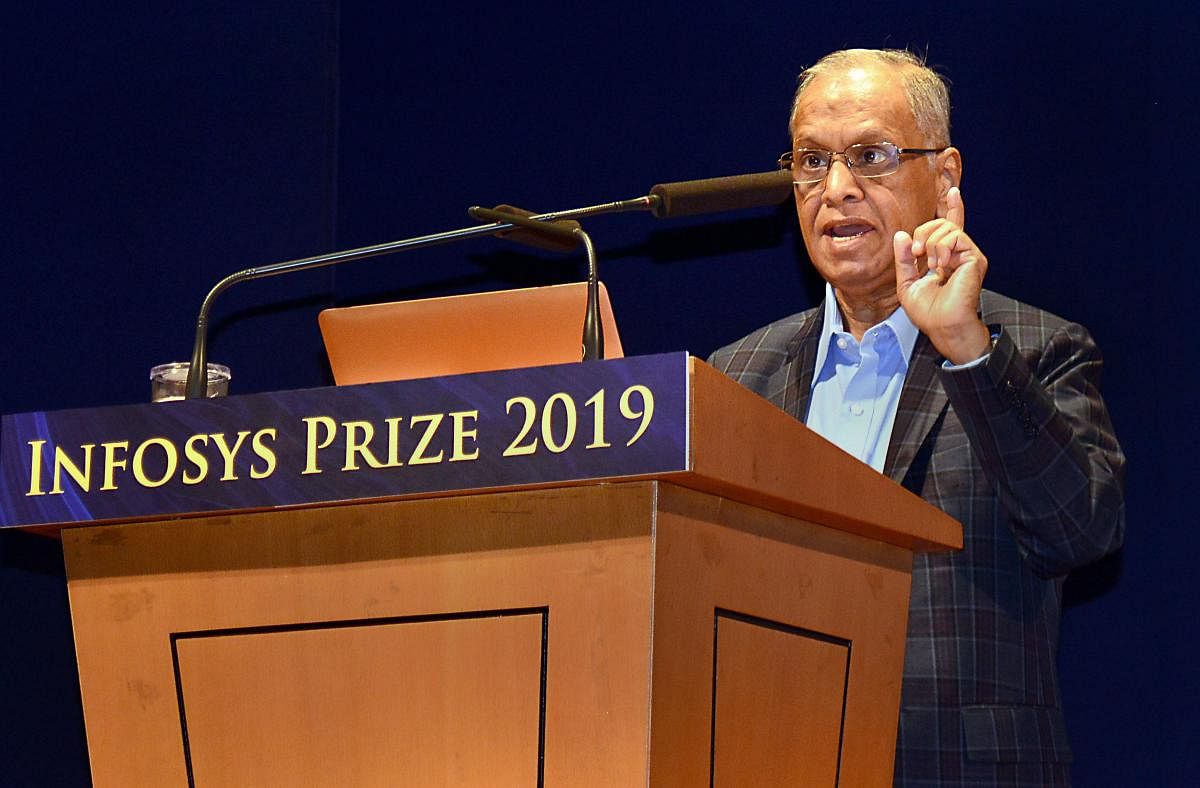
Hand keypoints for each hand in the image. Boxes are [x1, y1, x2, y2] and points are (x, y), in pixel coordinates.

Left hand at [893, 187, 990, 363]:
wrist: (941, 325)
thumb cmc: (928, 311)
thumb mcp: (906, 283)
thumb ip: (903, 259)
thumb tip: (901, 235)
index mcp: (945, 258)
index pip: (951, 229)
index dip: (954, 209)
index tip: (953, 192)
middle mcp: (959, 254)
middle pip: (941, 224)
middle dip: (922, 232)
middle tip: (915, 252)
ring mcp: (969, 255)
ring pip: (946, 228)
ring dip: (930, 244)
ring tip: (931, 265)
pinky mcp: (975, 258)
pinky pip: (955, 236)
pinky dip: (941, 249)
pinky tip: (941, 265)